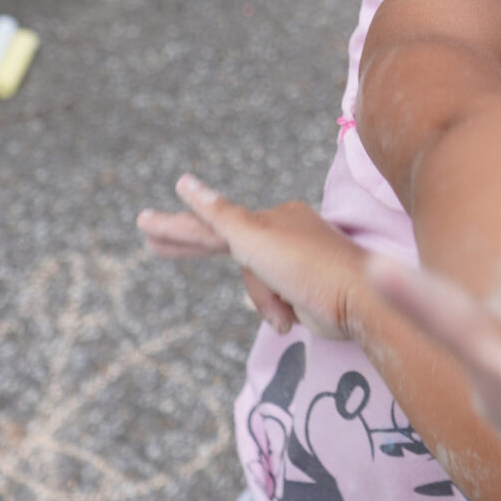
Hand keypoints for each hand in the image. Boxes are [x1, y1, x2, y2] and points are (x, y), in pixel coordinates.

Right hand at [138, 178, 359, 340]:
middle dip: (191, 248)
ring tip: (284, 311)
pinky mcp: (301, 292)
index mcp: (269, 217)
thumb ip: (216, 213)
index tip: (144, 222)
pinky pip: (272, 302)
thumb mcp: (253, 238)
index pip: (211, 221)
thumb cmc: (304, 265)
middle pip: (226, 244)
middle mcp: (280, 234)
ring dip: (262, 301)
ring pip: (253, 284)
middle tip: (152, 244)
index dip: (176, 226)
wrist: (356, 301)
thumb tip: (184, 182)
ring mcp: (291, 263)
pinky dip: (276, 311)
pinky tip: (291, 319)